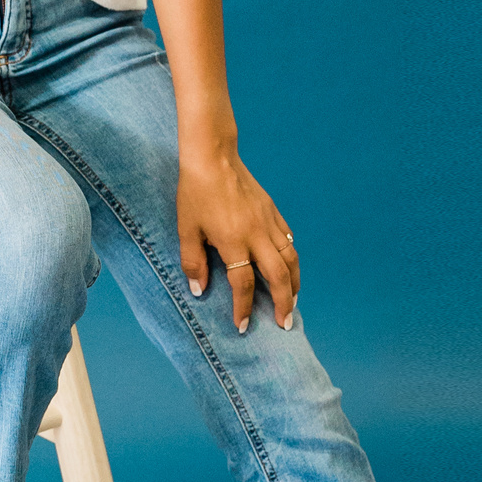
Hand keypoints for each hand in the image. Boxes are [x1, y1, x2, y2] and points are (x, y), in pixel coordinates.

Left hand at [177, 150, 299, 332]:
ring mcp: (267, 221)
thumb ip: (193, 261)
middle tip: (285, 323)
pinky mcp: (272, 210)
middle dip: (284, 303)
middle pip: (278, 276)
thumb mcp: (187, 228)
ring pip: (290, 258)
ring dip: (294, 282)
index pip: (244, 284)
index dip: (244, 308)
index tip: (243, 326)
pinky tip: (288, 266)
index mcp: (233, 241)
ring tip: (293, 300)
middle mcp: (256, 234)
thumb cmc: (195, 191)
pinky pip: (288, 238)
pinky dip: (291, 256)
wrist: (212, 155)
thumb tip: (199, 290)